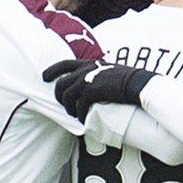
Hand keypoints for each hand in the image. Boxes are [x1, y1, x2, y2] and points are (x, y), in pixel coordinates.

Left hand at [42, 60, 157, 121]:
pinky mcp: (91, 92)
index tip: (45, 77)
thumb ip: (98, 72)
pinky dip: (79, 115)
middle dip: (59, 96)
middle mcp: (85, 70)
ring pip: (67, 96)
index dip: (52, 70)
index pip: (64, 64)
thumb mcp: (110, 70)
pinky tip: (83, 119)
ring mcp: (87, 80)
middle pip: (61, 83)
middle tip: (64, 104)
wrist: (137, 83)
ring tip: (75, 114)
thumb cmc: (128, 78)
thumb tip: (93, 82)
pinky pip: (78, 106)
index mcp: (90, 63)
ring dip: (69, 108)